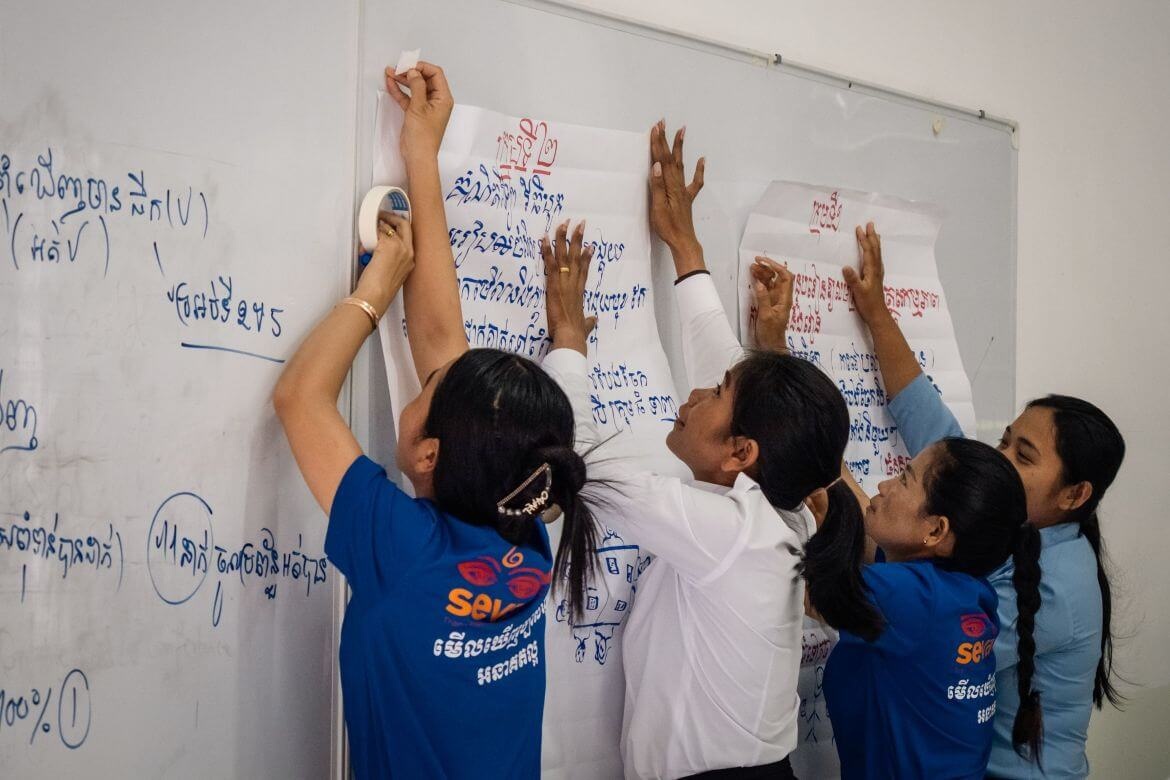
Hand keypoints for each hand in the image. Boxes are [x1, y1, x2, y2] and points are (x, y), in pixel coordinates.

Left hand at [354, 212, 413, 314]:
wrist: (376, 296)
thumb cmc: (381, 290)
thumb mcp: (391, 274)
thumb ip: (389, 260)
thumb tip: (378, 251)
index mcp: (411, 260)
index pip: (409, 236)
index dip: (399, 227)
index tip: (391, 223)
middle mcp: (409, 252)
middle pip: (404, 225)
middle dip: (392, 218)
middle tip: (382, 216)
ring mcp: (400, 247)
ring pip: (389, 227)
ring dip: (378, 226)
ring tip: (368, 232)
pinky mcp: (387, 245)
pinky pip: (378, 232)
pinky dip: (370, 234)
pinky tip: (364, 242)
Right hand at [384, 61, 453, 164]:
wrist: (417, 156)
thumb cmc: (423, 137)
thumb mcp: (419, 107)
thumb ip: (417, 86)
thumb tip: (414, 72)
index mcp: (443, 98)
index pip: (435, 74)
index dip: (422, 67)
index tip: (408, 66)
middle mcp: (437, 101)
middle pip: (424, 79)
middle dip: (410, 72)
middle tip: (397, 68)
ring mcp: (426, 106)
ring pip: (414, 87)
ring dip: (403, 80)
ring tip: (390, 72)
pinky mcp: (416, 112)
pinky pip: (408, 97)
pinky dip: (399, 91)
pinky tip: (390, 83)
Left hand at [541, 219, 595, 355]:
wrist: (570, 335)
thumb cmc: (576, 333)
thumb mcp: (585, 326)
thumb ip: (588, 322)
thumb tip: (593, 320)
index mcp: (580, 292)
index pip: (584, 270)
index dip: (587, 257)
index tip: (589, 246)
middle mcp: (574, 283)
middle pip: (577, 256)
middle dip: (578, 239)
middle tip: (579, 223)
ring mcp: (564, 282)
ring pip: (565, 255)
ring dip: (564, 238)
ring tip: (564, 223)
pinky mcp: (553, 284)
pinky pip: (550, 263)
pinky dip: (547, 250)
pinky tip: (545, 238)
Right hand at [649, 120, 704, 261]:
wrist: (683, 241)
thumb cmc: (668, 227)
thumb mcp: (658, 208)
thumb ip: (658, 186)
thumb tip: (657, 165)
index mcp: (670, 186)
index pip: (662, 161)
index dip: (657, 144)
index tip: (655, 128)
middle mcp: (678, 185)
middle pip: (671, 158)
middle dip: (666, 140)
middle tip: (663, 123)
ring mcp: (684, 191)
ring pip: (681, 165)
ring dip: (680, 148)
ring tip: (681, 131)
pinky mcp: (687, 198)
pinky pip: (695, 182)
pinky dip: (699, 170)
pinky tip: (702, 160)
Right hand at [749, 256, 793, 352]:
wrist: (771, 346)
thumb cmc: (771, 333)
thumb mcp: (766, 316)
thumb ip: (763, 299)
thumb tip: (759, 283)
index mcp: (785, 299)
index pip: (785, 277)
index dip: (776, 266)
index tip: (764, 261)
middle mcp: (781, 297)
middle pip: (778, 277)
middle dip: (768, 268)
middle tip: (755, 263)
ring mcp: (775, 299)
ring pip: (770, 281)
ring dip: (762, 273)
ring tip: (752, 268)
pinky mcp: (768, 303)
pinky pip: (765, 289)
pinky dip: (759, 281)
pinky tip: (753, 277)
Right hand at [842, 222, 889, 323]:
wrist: (878, 314)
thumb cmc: (868, 303)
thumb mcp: (858, 291)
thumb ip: (853, 279)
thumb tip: (846, 267)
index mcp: (871, 270)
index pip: (868, 251)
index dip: (864, 240)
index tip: (859, 229)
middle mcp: (876, 269)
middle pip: (875, 249)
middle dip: (872, 236)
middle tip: (870, 224)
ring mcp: (877, 273)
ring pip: (877, 253)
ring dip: (875, 242)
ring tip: (874, 234)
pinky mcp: (876, 277)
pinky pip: (876, 259)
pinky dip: (875, 251)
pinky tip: (874, 253)